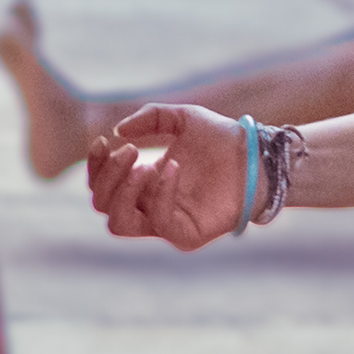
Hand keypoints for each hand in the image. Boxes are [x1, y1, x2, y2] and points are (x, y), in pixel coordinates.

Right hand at [84, 102, 247, 249]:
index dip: (96, 165)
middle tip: (130, 151)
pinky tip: (174, 167)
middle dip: (108, 176)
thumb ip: (150, 119)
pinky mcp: (186, 235)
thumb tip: (118, 132)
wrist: (257, 155)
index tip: (102, 141)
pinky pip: (159, 221)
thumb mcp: (180, 118)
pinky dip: (161, 192)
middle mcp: (149, 206)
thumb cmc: (221, 140)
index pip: (103, 186)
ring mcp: (166, 224)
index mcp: (143, 184)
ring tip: (143, 165)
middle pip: (104, 205)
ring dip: (124, 191)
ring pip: (120, 224)